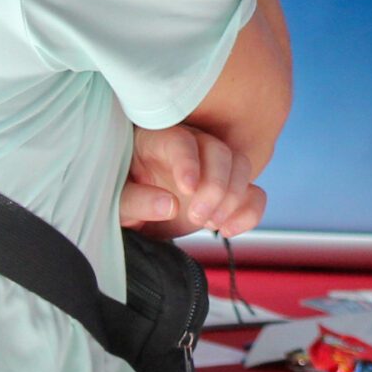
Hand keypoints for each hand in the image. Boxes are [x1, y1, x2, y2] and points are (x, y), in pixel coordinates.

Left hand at [122, 123, 266, 239]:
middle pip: (219, 150)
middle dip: (216, 185)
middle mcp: (191, 148)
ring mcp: (214, 168)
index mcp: (157, 142)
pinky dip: (249, 212)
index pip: (181, 141)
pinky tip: (228, 231)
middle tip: (198, 217)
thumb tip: (169, 205)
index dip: (188, 162)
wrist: (137, 218)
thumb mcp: (117, 203)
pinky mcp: (229, 191)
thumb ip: (137, 201)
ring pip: (241, 165)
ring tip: (210, 224)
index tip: (187, 190)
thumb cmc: (120, 201)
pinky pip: (254, 194)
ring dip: (233, 197)